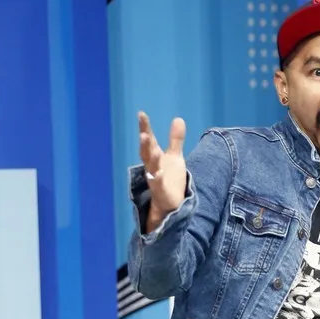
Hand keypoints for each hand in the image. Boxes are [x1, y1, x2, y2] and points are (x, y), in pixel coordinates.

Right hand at [138, 111, 186, 229]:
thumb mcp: (174, 157)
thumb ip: (175, 140)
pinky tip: (158, 174)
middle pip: (146, 153)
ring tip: (151, 150)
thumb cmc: (170, 179)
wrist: (168, 204)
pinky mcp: (161, 192)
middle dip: (145, 144)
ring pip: (151, 168)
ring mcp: (155, 179)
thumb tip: (178, 118)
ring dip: (151, 159)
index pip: (150, 140)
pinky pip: (158, 185)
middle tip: (144, 133)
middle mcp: (152, 167)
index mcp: (155, 157)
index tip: (141, 114)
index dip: (145, 127)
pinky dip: (157, 179)